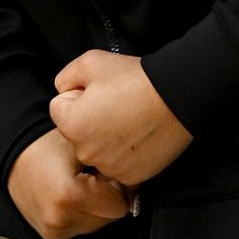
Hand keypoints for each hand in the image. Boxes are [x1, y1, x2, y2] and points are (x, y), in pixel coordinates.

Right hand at [5, 129, 131, 238]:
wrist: (16, 155)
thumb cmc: (48, 145)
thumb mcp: (84, 144)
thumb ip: (112, 162)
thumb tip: (138, 178)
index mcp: (69, 197)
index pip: (120, 206)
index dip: (118, 185)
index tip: (107, 171)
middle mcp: (60, 220)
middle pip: (110, 218)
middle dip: (107, 197)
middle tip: (92, 176)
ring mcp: (54, 231)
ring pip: (99, 224)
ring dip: (97, 206)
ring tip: (81, 184)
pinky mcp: (52, 236)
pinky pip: (83, 227)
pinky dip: (84, 212)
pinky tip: (73, 194)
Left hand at [49, 50, 193, 185]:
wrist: (178, 96)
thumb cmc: (134, 78)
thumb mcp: (90, 61)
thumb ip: (66, 77)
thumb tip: (63, 91)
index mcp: (71, 125)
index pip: (60, 108)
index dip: (79, 95)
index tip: (102, 90)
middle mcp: (86, 152)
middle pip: (79, 132)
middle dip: (91, 119)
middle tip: (118, 104)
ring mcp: (110, 167)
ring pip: (99, 150)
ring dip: (108, 138)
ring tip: (132, 119)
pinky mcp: (132, 177)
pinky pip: (119, 164)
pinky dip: (127, 152)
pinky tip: (141, 135)